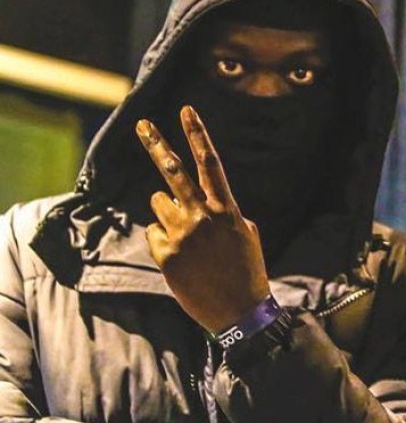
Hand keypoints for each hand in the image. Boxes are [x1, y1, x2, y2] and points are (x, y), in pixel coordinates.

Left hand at [136, 106, 269, 332]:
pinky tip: (182, 259)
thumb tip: (205, 201)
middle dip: (156, 144)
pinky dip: (164, 241)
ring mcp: (181, 235)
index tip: (186, 111)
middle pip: (173, 171)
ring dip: (167, 213)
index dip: (197, 134)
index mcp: (226, 209)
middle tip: (142, 124)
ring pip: (159, 204)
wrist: (239, 311)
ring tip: (188, 237)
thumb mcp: (246, 234)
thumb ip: (225, 212)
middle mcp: (202, 216)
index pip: (210, 163)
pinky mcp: (166, 255)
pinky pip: (154, 233)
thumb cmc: (247, 271)